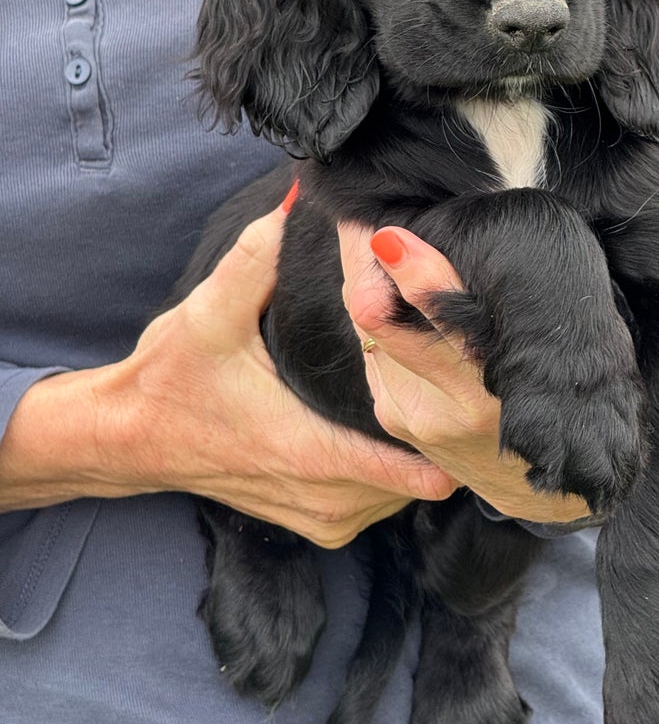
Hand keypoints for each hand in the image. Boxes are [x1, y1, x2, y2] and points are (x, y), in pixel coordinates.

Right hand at [99, 203, 454, 545]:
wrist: (129, 438)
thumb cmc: (171, 379)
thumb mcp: (210, 312)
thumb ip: (259, 256)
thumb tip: (301, 199)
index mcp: (311, 451)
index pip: (414, 469)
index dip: (447, 429)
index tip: (465, 390)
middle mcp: (327, 499)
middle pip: (423, 477)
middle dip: (439, 431)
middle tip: (452, 379)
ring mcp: (326, 519)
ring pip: (408, 494)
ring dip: (419, 451)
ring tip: (427, 396)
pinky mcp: (321, 524)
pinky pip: (382, 503)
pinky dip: (394, 473)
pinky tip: (394, 428)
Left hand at [339, 169, 658, 523]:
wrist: (551, 484)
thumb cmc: (603, 382)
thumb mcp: (638, 325)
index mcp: (533, 390)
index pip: (470, 336)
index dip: (430, 288)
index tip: (398, 240)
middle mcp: (469, 415)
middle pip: (403, 333)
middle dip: (381, 277)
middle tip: (365, 218)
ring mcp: (425, 425)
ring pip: (377, 337)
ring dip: (362, 280)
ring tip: (359, 220)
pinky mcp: (397, 422)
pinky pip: (368, 352)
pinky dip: (364, 303)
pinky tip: (366, 257)